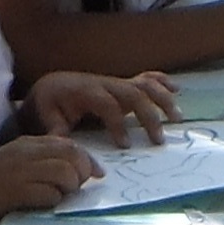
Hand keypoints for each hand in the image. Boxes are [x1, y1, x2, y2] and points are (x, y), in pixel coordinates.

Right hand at [0, 135, 112, 223]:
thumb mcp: (12, 166)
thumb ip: (39, 163)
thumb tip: (74, 171)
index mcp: (24, 144)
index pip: (67, 143)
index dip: (87, 158)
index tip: (96, 174)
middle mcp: (23, 153)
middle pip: (71, 155)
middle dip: (83, 172)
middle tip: (80, 188)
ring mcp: (18, 171)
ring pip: (65, 172)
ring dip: (70, 187)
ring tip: (62, 197)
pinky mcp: (14, 191)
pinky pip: (49, 193)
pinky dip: (53, 201)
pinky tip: (45, 205)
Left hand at [31, 69, 174, 143]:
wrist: (51, 86)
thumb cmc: (49, 105)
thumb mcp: (46, 118)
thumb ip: (55, 131)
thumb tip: (63, 146)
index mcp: (85, 91)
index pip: (107, 104)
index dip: (117, 123)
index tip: (125, 145)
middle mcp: (104, 83)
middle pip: (132, 93)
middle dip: (148, 115)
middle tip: (158, 140)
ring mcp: (115, 83)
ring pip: (143, 85)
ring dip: (162, 99)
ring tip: (177, 118)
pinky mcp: (122, 85)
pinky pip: (144, 78)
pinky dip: (161, 81)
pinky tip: (177, 90)